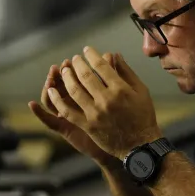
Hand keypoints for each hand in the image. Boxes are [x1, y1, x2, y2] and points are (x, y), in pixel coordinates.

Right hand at [29, 58, 114, 163]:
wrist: (127, 143)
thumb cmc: (124, 117)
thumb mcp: (119, 94)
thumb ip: (115, 76)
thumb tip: (112, 54)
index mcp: (87, 94)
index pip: (76, 78)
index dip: (72, 68)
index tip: (71, 59)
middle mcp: (76, 103)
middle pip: (62, 86)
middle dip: (59, 76)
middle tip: (59, 66)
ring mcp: (69, 116)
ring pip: (52, 100)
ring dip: (48, 89)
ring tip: (48, 80)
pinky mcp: (65, 128)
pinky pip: (49, 120)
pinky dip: (39, 113)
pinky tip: (32, 104)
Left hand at [47, 46, 161, 158]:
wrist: (140, 145)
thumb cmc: (143, 116)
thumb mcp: (141, 91)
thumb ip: (127, 72)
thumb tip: (115, 55)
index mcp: (120, 89)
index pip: (101, 66)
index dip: (92, 55)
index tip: (87, 50)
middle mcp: (106, 100)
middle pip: (85, 76)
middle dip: (77, 64)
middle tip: (74, 59)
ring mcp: (95, 113)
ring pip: (74, 91)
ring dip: (67, 78)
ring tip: (64, 70)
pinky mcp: (87, 126)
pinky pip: (67, 111)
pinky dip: (57, 100)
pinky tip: (51, 91)